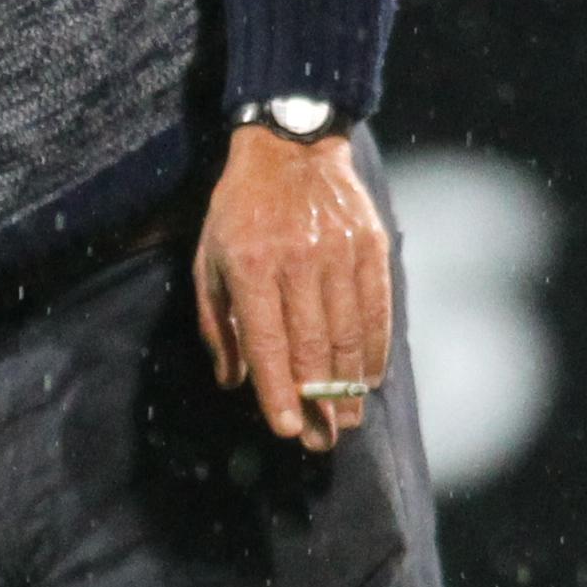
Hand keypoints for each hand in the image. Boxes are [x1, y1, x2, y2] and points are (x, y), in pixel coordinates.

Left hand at [197, 127, 389, 453]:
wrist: (291, 145)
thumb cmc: (240, 210)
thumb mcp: (209, 258)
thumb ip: (216, 322)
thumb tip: (232, 382)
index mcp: (249, 265)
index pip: (265, 342)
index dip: (276, 391)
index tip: (285, 429)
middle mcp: (296, 260)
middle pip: (311, 347)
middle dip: (316, 403)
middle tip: (321, 441)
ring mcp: (338, 251)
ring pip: (347, 334)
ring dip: (349, 387)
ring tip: (348, 421)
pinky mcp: (371, 245)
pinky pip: (377, 309)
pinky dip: (375, 350)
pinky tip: (370, 379)